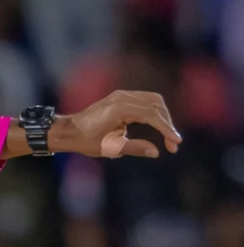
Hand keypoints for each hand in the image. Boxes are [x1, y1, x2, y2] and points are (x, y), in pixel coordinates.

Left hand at [55, 90, 181, 158]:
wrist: (70, 131)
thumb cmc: (87, 140)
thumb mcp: (111, 147)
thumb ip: (134, 148)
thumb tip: (155, 151)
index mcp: (119, 108)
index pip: (151, 115)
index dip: (166, 129)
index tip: (176, 143)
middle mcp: (122, 97)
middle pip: (156, 104)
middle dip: (167, 122)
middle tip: (172, 144)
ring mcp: (121, 95)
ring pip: (152, 100)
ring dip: (162, 117)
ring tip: (167, 137)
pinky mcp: (120, 98)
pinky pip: (144, 101)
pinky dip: (154, 112)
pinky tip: (157, 127)